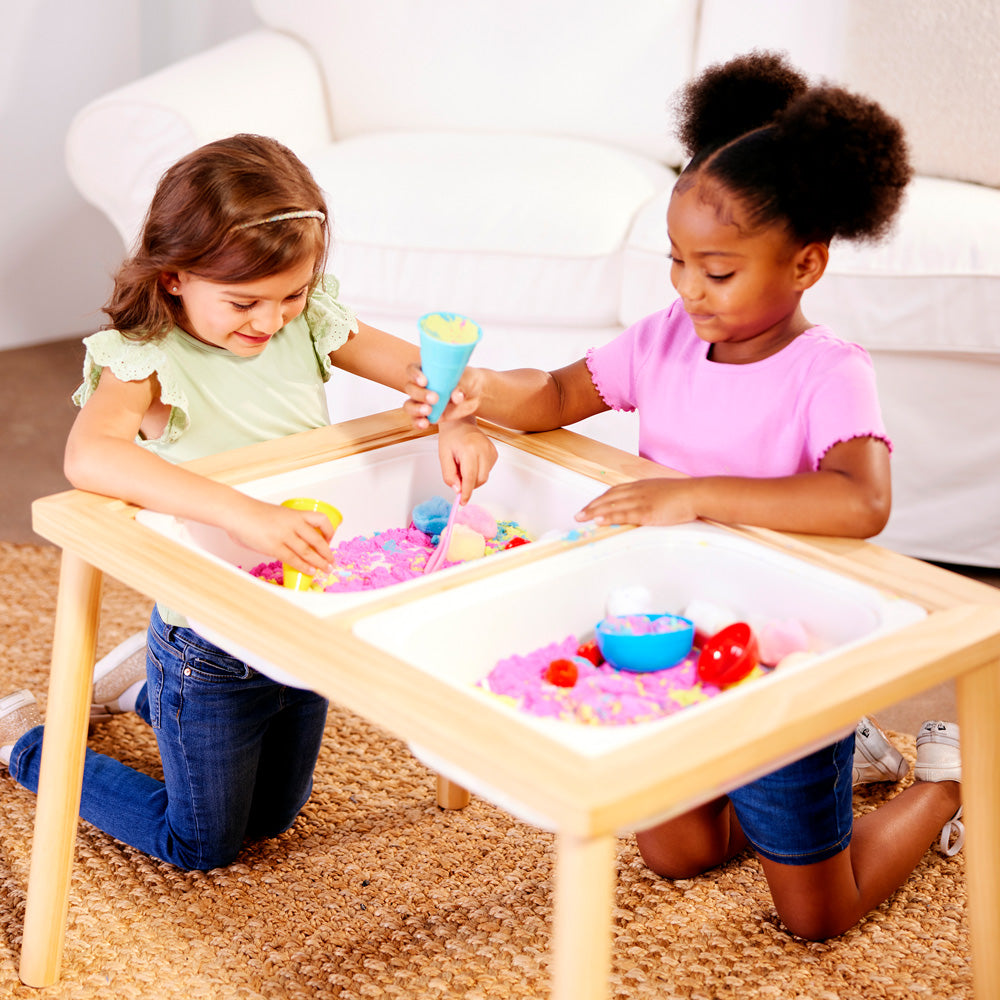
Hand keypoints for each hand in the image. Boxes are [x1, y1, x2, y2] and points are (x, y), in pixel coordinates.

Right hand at [226, 495, 336, 576]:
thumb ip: (286, 527)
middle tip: (332, 561)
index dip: (329, 531)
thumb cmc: (252, 513)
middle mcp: (293, 524)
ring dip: (319, 562)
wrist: (237, 512)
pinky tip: (309, 571)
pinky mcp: (274, 547)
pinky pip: (293, 559)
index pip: (321, 520)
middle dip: (327, 553)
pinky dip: (303, 567)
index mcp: (295, 514)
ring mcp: (284, 535)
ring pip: (308, 552)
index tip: (330, 540)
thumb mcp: (277, 515)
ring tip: (325, 569)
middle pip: (318, 540)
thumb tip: (288, 542)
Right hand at [403, 363, 480, 428]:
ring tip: (428, 411)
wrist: (473, 395)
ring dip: (416, 409)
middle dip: (420, 394)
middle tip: (435, 398)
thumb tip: (457, 396)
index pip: (412, 370)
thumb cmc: (467, 381)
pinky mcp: (427, 415)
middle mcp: (420, 386)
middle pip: (410, 388)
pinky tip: (425, 424)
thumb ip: (461, 387)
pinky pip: (417, 420)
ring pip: (409, 405)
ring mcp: (422, 401)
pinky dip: (418, 423)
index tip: (425, 381)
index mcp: (426, 371)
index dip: (414, 375)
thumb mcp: (466, 381)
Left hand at [436, 417, 497, 501]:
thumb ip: (449, 474)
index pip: (470, 477)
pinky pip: (487, 471)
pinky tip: (471, 462)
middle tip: (457, 477)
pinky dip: (478, 472)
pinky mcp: (494, 453)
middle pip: (479, 479)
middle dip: (468, 485)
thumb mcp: (443, 456)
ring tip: (463, 465)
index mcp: (469, 449)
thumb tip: (457, 490)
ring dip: (473, 478)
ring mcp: (491, 451)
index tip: (462, 502)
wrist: (461, 423)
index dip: (466, 492)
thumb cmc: (451, 437)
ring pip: (484, 477)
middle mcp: (483, 450)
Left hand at [575, 478, 696, 526]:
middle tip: (578, 515)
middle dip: (592, 506)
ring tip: (582, 518)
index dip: (600, 499)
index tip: (590, 506)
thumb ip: (650, 497)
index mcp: (641, 486)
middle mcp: (637, 491)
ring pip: (612, 505)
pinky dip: (609, 517)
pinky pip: (623, 514)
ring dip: (594, 512)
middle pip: (608, 498)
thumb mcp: (662, 492)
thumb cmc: (684, 495)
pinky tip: (598, 520)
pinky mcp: (646, 511)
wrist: (696, 494)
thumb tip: (645, 506)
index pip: (614, 492)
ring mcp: (641, 501)